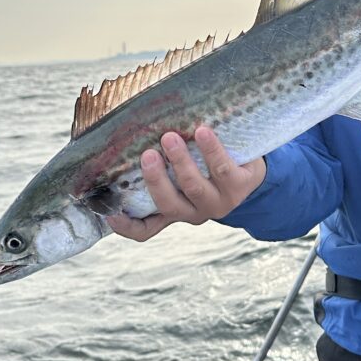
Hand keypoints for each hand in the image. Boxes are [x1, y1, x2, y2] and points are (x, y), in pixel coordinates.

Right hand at [106, 126, 266, 241]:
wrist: (251, 166)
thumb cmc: (205, 165)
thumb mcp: (182, 170)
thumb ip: (160, 164)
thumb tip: (127, 134)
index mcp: (175, 210)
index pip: (146, 229)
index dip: (126, 227)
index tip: (109, 214)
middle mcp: (194, 212)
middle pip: (169, 204)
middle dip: (156, 179)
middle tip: (147, 154)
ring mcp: (218, 202)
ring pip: (195, 186)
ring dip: (181, 161)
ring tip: (170, 137)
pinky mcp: (240, 186)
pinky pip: (222, 169)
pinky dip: (211, 150)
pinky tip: (202, 131)